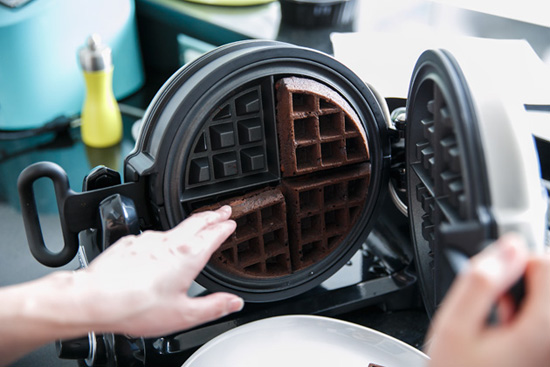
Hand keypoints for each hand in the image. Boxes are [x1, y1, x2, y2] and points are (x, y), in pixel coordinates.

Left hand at [74, 205, 243, 335]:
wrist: (95, 299)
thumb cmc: (137, 307)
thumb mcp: (184, 315)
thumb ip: (213, 307)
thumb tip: (234, 303)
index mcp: (187, 257)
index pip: (212, 234)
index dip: (224, 227)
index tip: (230, 221)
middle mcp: (168, 243)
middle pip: (196, 222)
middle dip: (211, 215)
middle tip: (222, 210)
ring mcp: (147, 241)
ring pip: (174, 228)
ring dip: (188, 226)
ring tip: (194, 227)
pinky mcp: (129, 244)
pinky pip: (151, 237)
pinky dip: (163, 238)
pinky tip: (158, 247)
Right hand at [426, 234, 549, 366]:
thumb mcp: (454, 326)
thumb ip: (480, 281)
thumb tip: (506, 246)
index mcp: (543, 327)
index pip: (545, 261)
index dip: (513, 263)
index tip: (493, 283)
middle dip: (522, 283)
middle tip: (497, 307)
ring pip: (546, 300)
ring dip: (527, 302)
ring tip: (503, 325)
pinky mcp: (544, 352)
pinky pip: (543, 321)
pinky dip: (530, 320)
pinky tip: (512, 337)